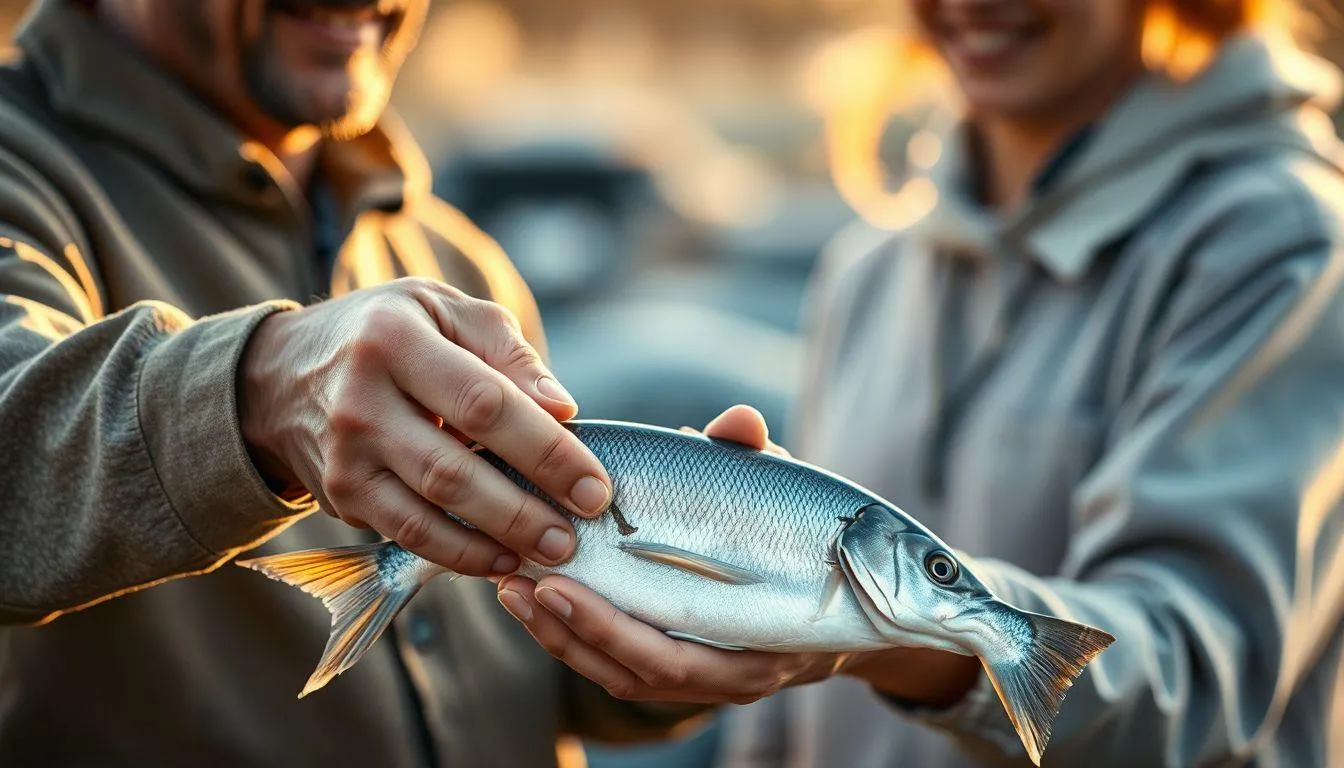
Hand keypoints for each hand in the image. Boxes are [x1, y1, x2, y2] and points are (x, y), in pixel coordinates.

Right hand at [238, 277, 612, 576]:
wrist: (284, 372)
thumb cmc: (391, 332)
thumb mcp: (446, 311)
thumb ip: (508, 352)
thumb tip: (562, 408)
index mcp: (394, 339)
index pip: (484, 403)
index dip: (545, 449)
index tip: (594, 484)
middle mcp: (360, 400)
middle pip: (455, 468)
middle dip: (525, 509)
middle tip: (576, 534)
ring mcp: (345, 455)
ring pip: (429, 513)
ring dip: (496, 541)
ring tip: (550, 554)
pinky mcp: (341, 495)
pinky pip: (407, 535)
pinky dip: (459, 553)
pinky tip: (502, 559)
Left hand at [497, 404, 980, 707]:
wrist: (854, 600)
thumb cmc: (812, 542)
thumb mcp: (790, 498)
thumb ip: (758, 462)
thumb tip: (734, 422)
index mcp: (763, 645)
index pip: (677, 657)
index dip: (612, 631)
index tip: (559, 588)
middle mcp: (731, 675)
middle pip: (635, 673)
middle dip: (570, 633)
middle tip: (519, 583)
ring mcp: (705, 679)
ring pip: (618, 674)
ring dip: (559, 637)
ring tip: (509, 588)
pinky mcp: (681, 669)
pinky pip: (619, 666)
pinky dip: (574, 636)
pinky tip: (534, 599)